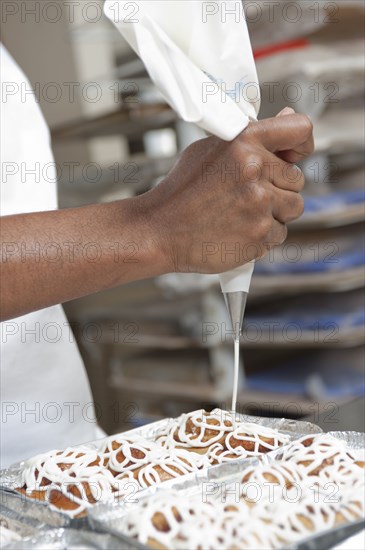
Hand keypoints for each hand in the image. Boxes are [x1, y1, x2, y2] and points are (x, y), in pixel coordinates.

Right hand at [140, 111, 313, 273]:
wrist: (159, 231)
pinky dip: (263, 236)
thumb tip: (288, 118)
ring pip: (293, 208)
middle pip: (296, 179)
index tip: (296, 154)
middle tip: (247, 195)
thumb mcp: (209, 150)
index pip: (299, 130)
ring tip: (242, 214)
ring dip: (275, 213)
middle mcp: (255, 171)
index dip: (303, 143)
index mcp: (243, 143)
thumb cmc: (181, 191)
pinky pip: (279, 235)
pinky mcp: (259, 236)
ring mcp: (259, 206)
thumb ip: (251, 137)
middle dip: (278, 188)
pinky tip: (237, 231)